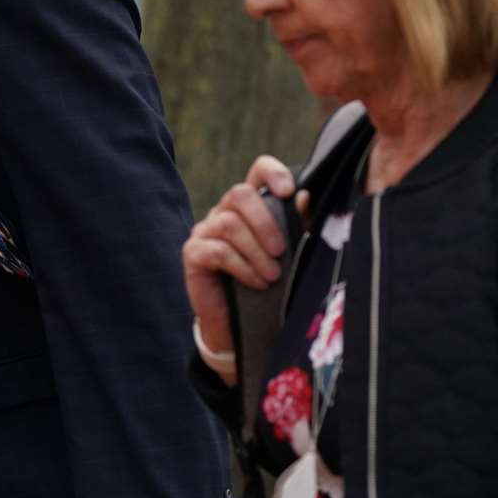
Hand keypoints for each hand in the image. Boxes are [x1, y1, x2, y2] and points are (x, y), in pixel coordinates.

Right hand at [182, 155, 309, 383]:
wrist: (239, 326)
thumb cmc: (266, 284)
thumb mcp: (288, 255)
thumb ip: (297, 226)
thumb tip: (304, 197)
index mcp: (251, 206)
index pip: (257, 171)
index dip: (272, 173)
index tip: (288, 191)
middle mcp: (224, 212)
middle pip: (240, 193)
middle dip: (265, 222)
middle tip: (280, 250)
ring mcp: (205, 231)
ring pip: (229, 223)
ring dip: (256, 251)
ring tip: (272, 276)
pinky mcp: (193, 253)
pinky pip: (218, 251)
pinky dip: (243, 267)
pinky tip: (257, 283)